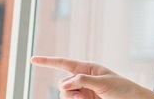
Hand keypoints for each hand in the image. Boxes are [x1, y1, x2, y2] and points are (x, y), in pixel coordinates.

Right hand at [30, 56, 153, 98]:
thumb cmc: (122, 89)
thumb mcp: (104, 82)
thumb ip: (83, 81)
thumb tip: (64, 83)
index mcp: (88, 68)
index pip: (64, 63)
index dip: (47, 61)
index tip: (32, 59)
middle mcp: (83, 79)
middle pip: (63, 84)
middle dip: (69, 90)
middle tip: (84, 96)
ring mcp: (84, 91)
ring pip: (66, 95)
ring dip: (73, 98)